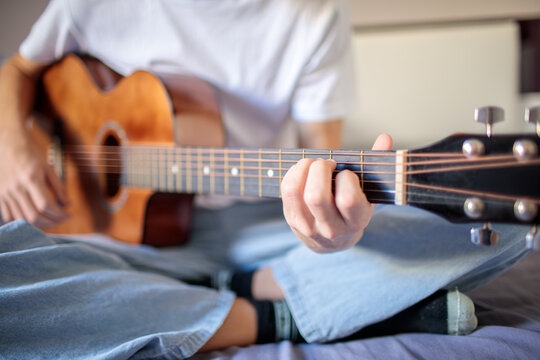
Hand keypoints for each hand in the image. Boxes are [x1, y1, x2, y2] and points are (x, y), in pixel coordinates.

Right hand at [0, 133, 68, 226]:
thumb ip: (58, 186)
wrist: (7, 143)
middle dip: (51, 222)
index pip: (45, 205)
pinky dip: (22, 222)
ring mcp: (6, 193)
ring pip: (21, 219)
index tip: (68, 215)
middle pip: (34, 216)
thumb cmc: (30, 153)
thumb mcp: (48, 167)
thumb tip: (68, 203)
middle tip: (61, 220)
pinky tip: (33, 220)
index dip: (59, 214)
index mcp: (31, 179)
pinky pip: (9, 216)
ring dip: (38, 225)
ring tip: (50, 221)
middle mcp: (16, 188)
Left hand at [281, 134, 392, 252]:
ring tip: (314, 164)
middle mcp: (330, 228)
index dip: (346, 178)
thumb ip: (376, 167)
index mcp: (356, 222)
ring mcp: (307, 226)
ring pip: (296, 191)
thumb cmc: (352, 211)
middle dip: (320, 169)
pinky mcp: (291, 219)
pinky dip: (294, 172)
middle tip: (327, 164)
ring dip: (304, 167)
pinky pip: (286, 189)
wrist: (332, 242)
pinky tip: (304, 170)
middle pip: (316, 196)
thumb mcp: (369, 194)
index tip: (347, 173)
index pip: (347, 199)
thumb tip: (385, 138)